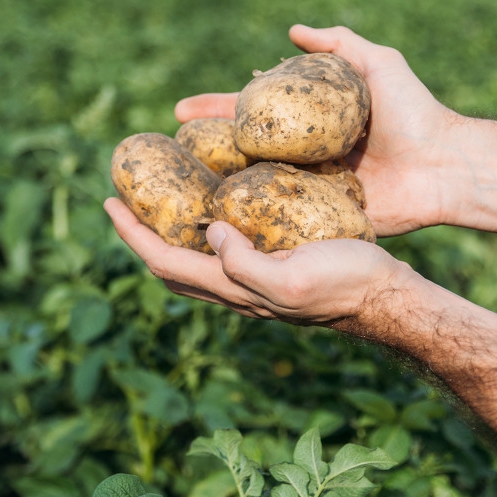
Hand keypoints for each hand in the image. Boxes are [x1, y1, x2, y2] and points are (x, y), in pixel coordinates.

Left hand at [104, 197, 414, 331]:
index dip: (132, 234)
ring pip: (190, 262)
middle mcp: (234, 289)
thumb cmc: (346, 283)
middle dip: (138, 234)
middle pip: (167, 265)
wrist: (387, 296)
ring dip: (164, 234)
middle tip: (121, 200)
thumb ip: (245, 264)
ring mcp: (251, 283)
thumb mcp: (292, 278)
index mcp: (233, 289)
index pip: (164, 261)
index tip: (109, 202)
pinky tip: (210, 208)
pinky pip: (219, 252)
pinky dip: (199, 231)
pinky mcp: (270, 269)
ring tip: (154, 204)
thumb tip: (210, 233)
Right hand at [176, 25, 460, 236]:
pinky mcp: (320, 220)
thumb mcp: (378, 66)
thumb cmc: (415, 113)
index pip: (251, 114)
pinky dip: (248, 221)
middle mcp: (301, 157)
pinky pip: (278, 220)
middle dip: (201, 150)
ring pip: (251, 187)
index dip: (216, 111)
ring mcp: (307, 190)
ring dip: (214, 186)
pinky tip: (211, 223)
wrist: (445, 165)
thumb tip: (291, 30)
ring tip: (174, 188)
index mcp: (309, 123)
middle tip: (166, 151)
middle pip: (240, 151)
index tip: (180, 111)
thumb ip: (339, 45)